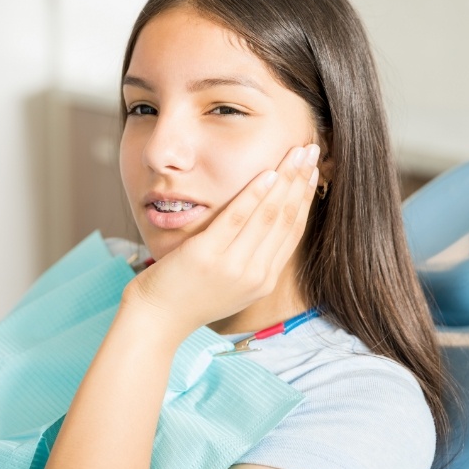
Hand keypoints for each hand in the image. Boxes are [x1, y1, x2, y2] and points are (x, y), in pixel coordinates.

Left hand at [121, 143, 319, 334]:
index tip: (312, 172)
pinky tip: (268, 173)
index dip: (305, 198)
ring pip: (269, 215)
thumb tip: (263, 223)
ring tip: (298, 152)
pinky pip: (238, 218)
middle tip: (312, 150)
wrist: (157, 319)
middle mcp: (256, 275)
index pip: (292, 231)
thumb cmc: (189, 296)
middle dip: (301, 181)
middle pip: (286, 219)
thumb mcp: (230, 284)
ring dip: (286, 179)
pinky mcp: (208, 255)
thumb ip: (250, 258)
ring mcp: (233, 267)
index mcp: (263, 280)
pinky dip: (255, 194)